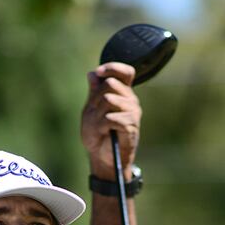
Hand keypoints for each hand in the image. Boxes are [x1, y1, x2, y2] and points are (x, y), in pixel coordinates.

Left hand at [81, 63, 141, 180]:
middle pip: (110, 84)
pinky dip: (102, 125)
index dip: (112, 68)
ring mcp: (133, 112)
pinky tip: (105, 132)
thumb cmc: (97, 134)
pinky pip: (112, 117)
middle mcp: (130, 100)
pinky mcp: (132, 125)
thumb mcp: (91, 109)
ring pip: (109, 99)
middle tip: (95, 114)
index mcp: (122, 93)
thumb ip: (93, 92)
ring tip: (100, 125)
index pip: (125, 71)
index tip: (99, 74)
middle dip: (96, 98)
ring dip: (98, 113)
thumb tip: (92, 74)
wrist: (101, 156)